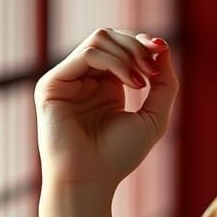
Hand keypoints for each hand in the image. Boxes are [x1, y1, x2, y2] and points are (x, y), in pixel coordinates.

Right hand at [34, 28, 177, 192]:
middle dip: (138, 45)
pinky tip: (131, 84)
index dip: (143, 42)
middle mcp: (83, 78)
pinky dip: (115, 62)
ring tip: (143, 82)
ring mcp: (67, 79)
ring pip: (99, 39)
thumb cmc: (119, 156)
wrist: (91, 180)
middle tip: (154, 69)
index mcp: (104, 84)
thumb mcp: (154, 117)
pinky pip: (88, 54)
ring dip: (129, 53)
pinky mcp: (53, 83)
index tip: (162, 50)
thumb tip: (164, 48)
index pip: (122, 46)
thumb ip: (164, 84)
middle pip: (110, 36)